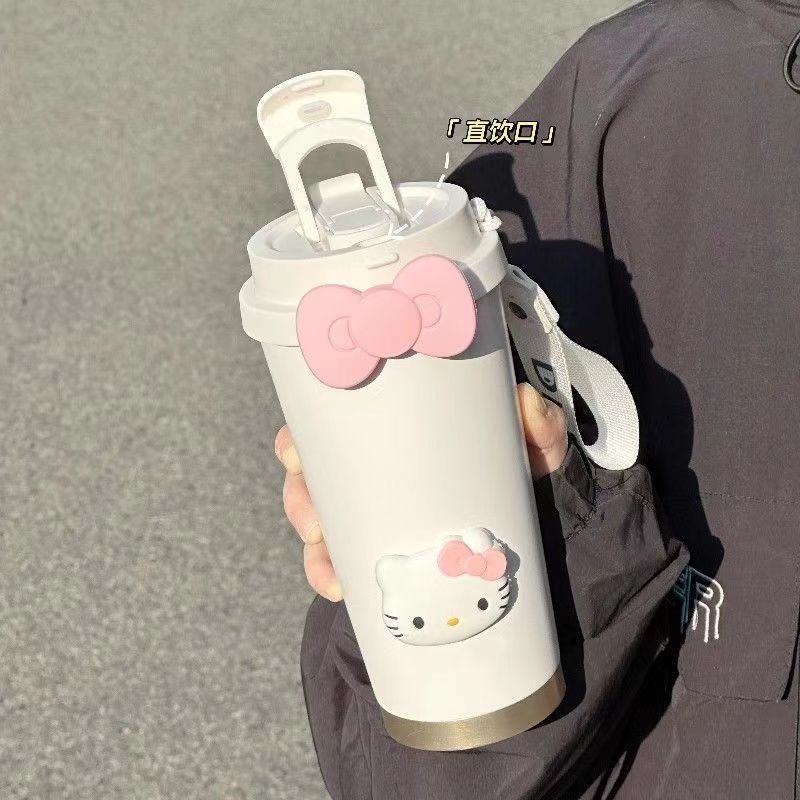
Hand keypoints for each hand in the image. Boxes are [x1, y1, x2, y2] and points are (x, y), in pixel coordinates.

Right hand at [275, 383, 567, 601]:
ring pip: (320, 520)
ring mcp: (376, 507)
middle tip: (314, 523)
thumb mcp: (533, 443)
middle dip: (301, 500)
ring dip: (314, 546)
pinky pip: (343, 558)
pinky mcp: (383, 543)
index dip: (300, 439)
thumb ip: (538, 423)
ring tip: (330, 571)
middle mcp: (375, 464)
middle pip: (312, 475)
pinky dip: (333, 574)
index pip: (330, 422)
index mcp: (396, 428)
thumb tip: (526, 403)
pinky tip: (340, 589)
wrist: (540, 519)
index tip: (295, 457)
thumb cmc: (525, 466)